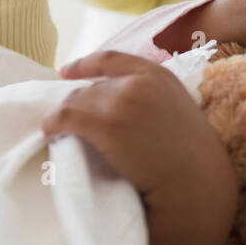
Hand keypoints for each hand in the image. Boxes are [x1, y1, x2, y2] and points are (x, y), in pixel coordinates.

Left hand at [47, 51, 237, 244]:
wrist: (195, 185)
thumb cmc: (192, 161)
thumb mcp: (178, 115)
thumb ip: (153, 102)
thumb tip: (119, 109)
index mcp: (160, 76)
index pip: (112, 59)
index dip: (84, 64)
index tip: (64, 71)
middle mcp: (140, 82)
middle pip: (91, 86)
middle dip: (76, 103)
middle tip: (67, 123)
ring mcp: (124, 102)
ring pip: (76, 101)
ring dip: (64, 117)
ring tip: (57, 131)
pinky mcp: (108, 125)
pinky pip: (66, 118)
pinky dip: (53, 124)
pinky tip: (50, 134)